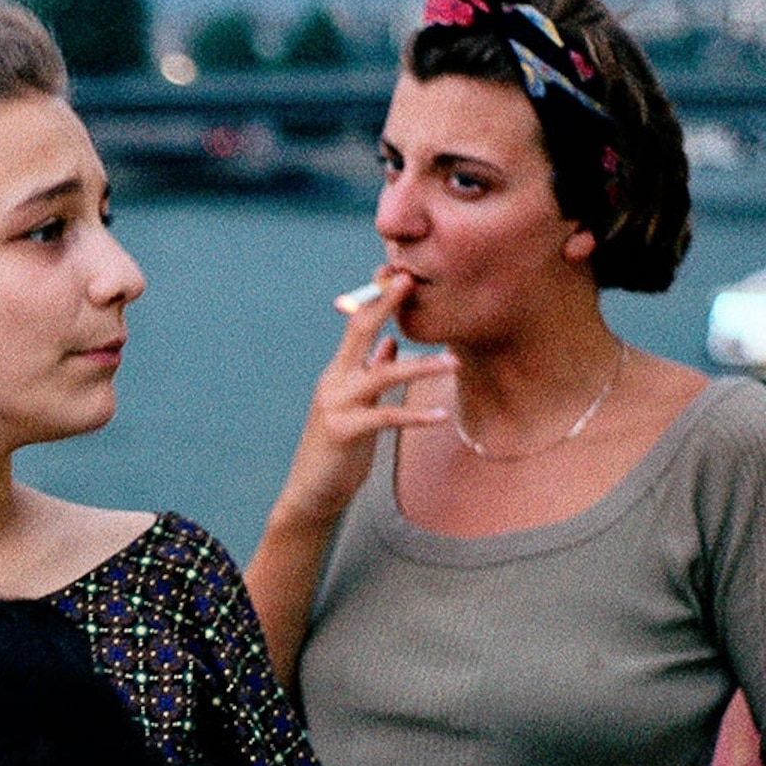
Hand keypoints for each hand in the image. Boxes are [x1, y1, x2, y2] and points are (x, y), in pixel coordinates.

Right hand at [270, 270, 452, 533]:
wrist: (312, 492)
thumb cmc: (338, 449)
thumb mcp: (357, 406)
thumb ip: (370, 373)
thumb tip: (390, 343)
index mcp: (338, 371)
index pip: (357, 323)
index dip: (378, 297)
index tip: (400, 273)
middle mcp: (334, 380)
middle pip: (359, 331)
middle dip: (386, 304)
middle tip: (412, 281)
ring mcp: (336, 404)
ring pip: (382, 375)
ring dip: (421, 366)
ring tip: (453, 363)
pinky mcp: (345, 431)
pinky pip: (387, 417)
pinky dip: (416, 415)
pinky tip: (441, 415)